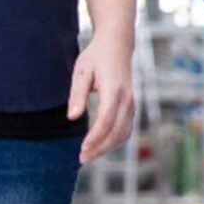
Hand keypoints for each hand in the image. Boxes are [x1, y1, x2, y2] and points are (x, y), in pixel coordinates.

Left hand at [67, 33, 135, 164]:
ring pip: (124, 133)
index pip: (106, 120)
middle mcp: (126, 98)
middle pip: (117, 131)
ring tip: (89, 155)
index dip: (95, 138)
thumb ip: (77, 94)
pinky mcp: (131, 106)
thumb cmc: (96, 57)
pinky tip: (101, 146)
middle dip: (100, 148)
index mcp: (113, 89)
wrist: (117, 45)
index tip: (82, 150)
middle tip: (82, 159)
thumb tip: (72, 117)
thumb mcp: (81, 71)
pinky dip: (115, 141)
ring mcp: (131, 103)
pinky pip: (126, 129)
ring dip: (108, 147)